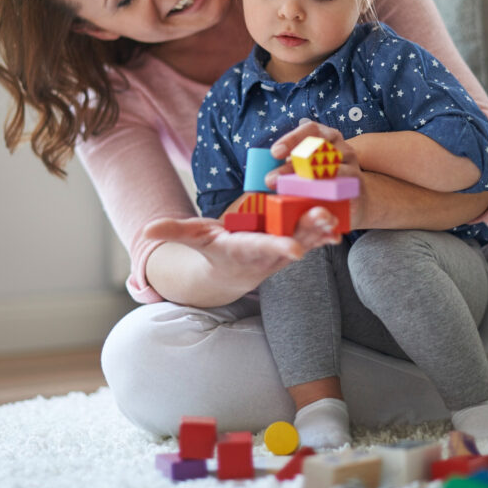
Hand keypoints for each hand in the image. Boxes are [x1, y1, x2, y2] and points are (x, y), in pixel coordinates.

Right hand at [144, 210, 339, 298]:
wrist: (230, 273)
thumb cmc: (212, 251)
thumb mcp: (193, 239)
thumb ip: (174, 233)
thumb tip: (146, 230)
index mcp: (244, 250)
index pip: (262, 249)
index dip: (277, 248)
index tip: (294, 250)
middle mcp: (268, 254)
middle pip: (291, 241)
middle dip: (308, 233)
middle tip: (325, 219)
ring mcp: (283, 250)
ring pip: (306, 238)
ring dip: (321, 228)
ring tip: (336, 214)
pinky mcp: (294, 243)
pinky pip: (312, 236)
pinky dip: (326, 229)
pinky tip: (341, 217)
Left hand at [266, 119, 366, 227]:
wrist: (353, 199)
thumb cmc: (322, 179)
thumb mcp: (307, 166)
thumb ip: (290, 163)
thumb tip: (263, 171)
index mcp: (328, 137)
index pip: (311, 130)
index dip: (292, 139)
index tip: (274, 153)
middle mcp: (342, 149)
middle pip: (318, 150)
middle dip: (291, 165)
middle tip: (270, 180)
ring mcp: (352, 167)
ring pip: (330, 170)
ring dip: (304, 183)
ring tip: (285, 192)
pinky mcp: (356, 188)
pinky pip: (340, 190)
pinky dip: (322, 196)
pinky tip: (307, 203)